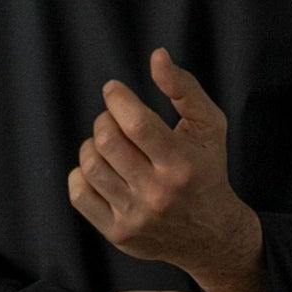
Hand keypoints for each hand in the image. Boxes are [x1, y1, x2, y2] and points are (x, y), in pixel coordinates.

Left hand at [66, 47, 256, 280]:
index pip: (136, 123)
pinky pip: (79, 195)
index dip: (117, 98)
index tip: (113, 90)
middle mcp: (158, 193)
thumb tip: (157, 56)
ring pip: (90, 166)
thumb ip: (184, 88)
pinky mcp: (118, 233)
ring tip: (107, 143)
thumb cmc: (207, 171)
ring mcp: (135, 216)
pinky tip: (100, 168)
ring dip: (92, 144)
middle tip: (114, 118)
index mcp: (182, 164)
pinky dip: (81, 174)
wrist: (211, 235)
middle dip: (105, 118)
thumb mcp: (209, 126)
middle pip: (108, 141)